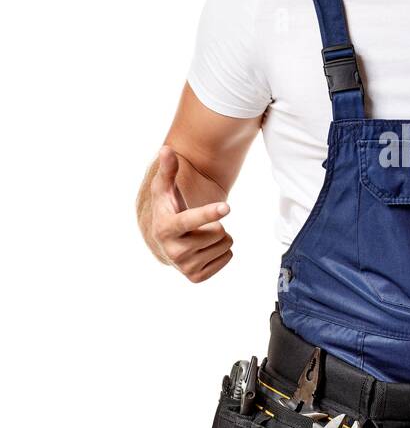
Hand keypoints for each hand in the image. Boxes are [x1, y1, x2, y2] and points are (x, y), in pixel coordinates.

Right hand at [149, 145, 233, 282]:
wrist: (163, 242)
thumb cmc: (167, 209)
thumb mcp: (164, 189)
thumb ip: (168, 169)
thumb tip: (167, 149)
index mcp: (166, 228)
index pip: (192, 220)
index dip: (209, 213)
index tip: (226, 207)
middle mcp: (174, 251)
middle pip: (218, 232)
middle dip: (214, 224)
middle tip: (198, 225)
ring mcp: (185, 267)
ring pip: (226, 244)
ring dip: (218, 237)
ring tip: (200, 235)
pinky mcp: (197, 277)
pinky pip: (228, 257)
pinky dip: (221, 250)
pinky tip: (204, 248)